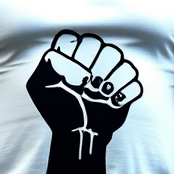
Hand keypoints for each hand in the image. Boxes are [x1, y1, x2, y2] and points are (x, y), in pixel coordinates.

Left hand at [26, 30, 142, 173]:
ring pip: (122, 61)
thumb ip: (46, 63)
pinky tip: (113, 103)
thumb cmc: (56, 110)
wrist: (75, 134)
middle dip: (95, 68)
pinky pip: (134, 83)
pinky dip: (124, 94)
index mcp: (75, 56)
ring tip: (100, 95)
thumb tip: (68, 53)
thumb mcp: (39, 87)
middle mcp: (95, 62)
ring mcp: (112, 76)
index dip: (75, 56)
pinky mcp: (125, 92)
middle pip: (105, 48)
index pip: (80, 39)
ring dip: (111, 80)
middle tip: (85, 86)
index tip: (67, 77)